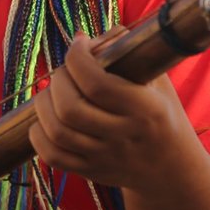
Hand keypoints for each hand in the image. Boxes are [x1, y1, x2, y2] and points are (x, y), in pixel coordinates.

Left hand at [28, 32, 194, 190]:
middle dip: (58, 80)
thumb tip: (83, 38)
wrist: (171, 165)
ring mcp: (106, 157)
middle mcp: (125, 136)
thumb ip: (126, 52)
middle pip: (71, 109)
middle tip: (65, 72)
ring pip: (57, 132)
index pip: (97, 84)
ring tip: (52, 93)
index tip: (79, 45)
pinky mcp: (90, 172)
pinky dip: (38, 134)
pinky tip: (46, 119)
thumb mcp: (157, 80)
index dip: (77, 58)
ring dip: (44, 105)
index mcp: (146, 110)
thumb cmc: (160, 113)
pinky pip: (52, 156)